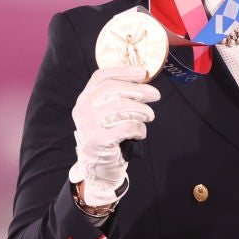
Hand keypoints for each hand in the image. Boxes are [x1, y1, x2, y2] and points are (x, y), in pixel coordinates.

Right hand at [68, 65, 160, 206]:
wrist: (99, 167)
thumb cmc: (109, 135)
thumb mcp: (107, 112)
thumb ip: (118, 96)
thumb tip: (142, 78)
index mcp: (85, 98)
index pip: (102, 77)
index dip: (123, 71)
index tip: (142, 72)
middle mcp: (83, 109)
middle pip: (114, 90)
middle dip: (139, 90)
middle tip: (155, 95)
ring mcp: (88, 125)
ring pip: (121, 107)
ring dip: (141, 110)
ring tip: (149, 115)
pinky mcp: (99, 140)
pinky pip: (127, 127)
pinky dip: (139, 128)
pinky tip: (141, 131)